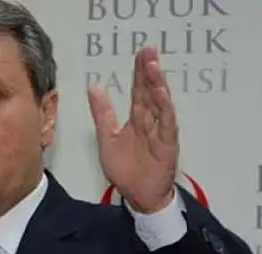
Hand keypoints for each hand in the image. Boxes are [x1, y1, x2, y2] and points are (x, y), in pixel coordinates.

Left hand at [88, 46, 178, 212]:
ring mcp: (160, 131)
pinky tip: (160, 94)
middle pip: (150, 92)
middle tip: (148, 50)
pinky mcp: (167, 144)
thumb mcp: (107, 139)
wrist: (138, 196)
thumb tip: (94, 87)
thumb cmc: (125, 169)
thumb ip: (102, 114)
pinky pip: (166, 123)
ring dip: (157, 85)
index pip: (139, 91)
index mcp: (137, 119)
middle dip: (149, 71)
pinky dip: (164, 108)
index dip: (139, 72)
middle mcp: (150, 121)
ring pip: (159, 104)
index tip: (140, 53)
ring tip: (152, 67)